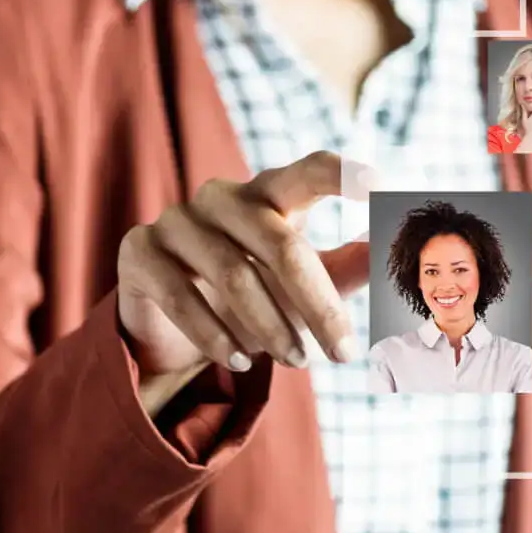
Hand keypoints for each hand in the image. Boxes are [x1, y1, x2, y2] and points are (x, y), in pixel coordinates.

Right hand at [116, 151, 369, 380]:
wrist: (177, 325)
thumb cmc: (257, 292)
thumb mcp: (308, 280)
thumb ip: (351, 264)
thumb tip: (392, 251)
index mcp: (271, 193)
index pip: (310, 170)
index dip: (342, 174)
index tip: (379, 185)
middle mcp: (222, 196)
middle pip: (281, 244)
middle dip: (318, 306)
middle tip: (344, 354)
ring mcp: (177, 220)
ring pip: (234, 275)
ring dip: (272, 328)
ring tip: (297, 361)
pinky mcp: (139, 251)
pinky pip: (180, 295)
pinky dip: (216, 336)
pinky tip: (241, 362)